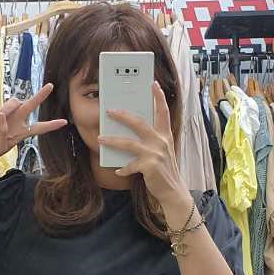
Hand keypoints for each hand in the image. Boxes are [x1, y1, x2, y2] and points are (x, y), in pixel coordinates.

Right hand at [0, 83, 65, 168]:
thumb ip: (3, 132)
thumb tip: (2, 115)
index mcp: (20, 132)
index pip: (38, 128)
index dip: (50, 125)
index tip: (64, 122)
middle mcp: (14, 121)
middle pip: (29, 105)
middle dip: (40, 96)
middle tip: (50, 86)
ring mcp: (2, 114)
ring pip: (12, 102)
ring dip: (7, 109)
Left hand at [99, 82, 187, 211]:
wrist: (173, 190)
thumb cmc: (165, 169)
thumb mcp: (162, 150)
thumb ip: (152, 139)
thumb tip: (131, 131)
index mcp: (165, 135)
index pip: (163, 112)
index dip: (159, 97)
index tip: (153, 84)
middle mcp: (161, 141)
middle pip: (139, 123)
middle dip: (122, 116)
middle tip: (109, 110)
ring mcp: (155, 153)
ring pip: (128, 143)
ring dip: (112, 141)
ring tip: (100, 139)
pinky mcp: (150, 166)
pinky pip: (130, 165)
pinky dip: (123, 168)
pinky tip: (118, 170)